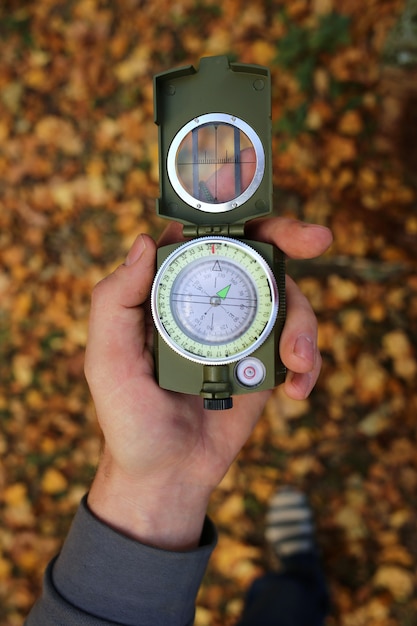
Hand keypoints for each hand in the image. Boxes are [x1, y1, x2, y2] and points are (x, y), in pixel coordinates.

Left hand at [85, 218, 331, 549]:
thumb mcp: (107, 360)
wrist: (167, 475)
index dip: (230, 207)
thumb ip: (114, 301)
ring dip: (302, 324)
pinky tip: (296, 392)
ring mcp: (240, 330)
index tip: (254, 193)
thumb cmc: (128, 418)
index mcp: (168, 290)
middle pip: (254, 253)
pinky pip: (298, 347)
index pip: (200, 236)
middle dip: (289, 238)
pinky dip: (308, 364)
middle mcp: (208, 301)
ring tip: (297, 362)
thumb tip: (144, 242)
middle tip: (317, 238)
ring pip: (285, 300)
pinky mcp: (263, 362)